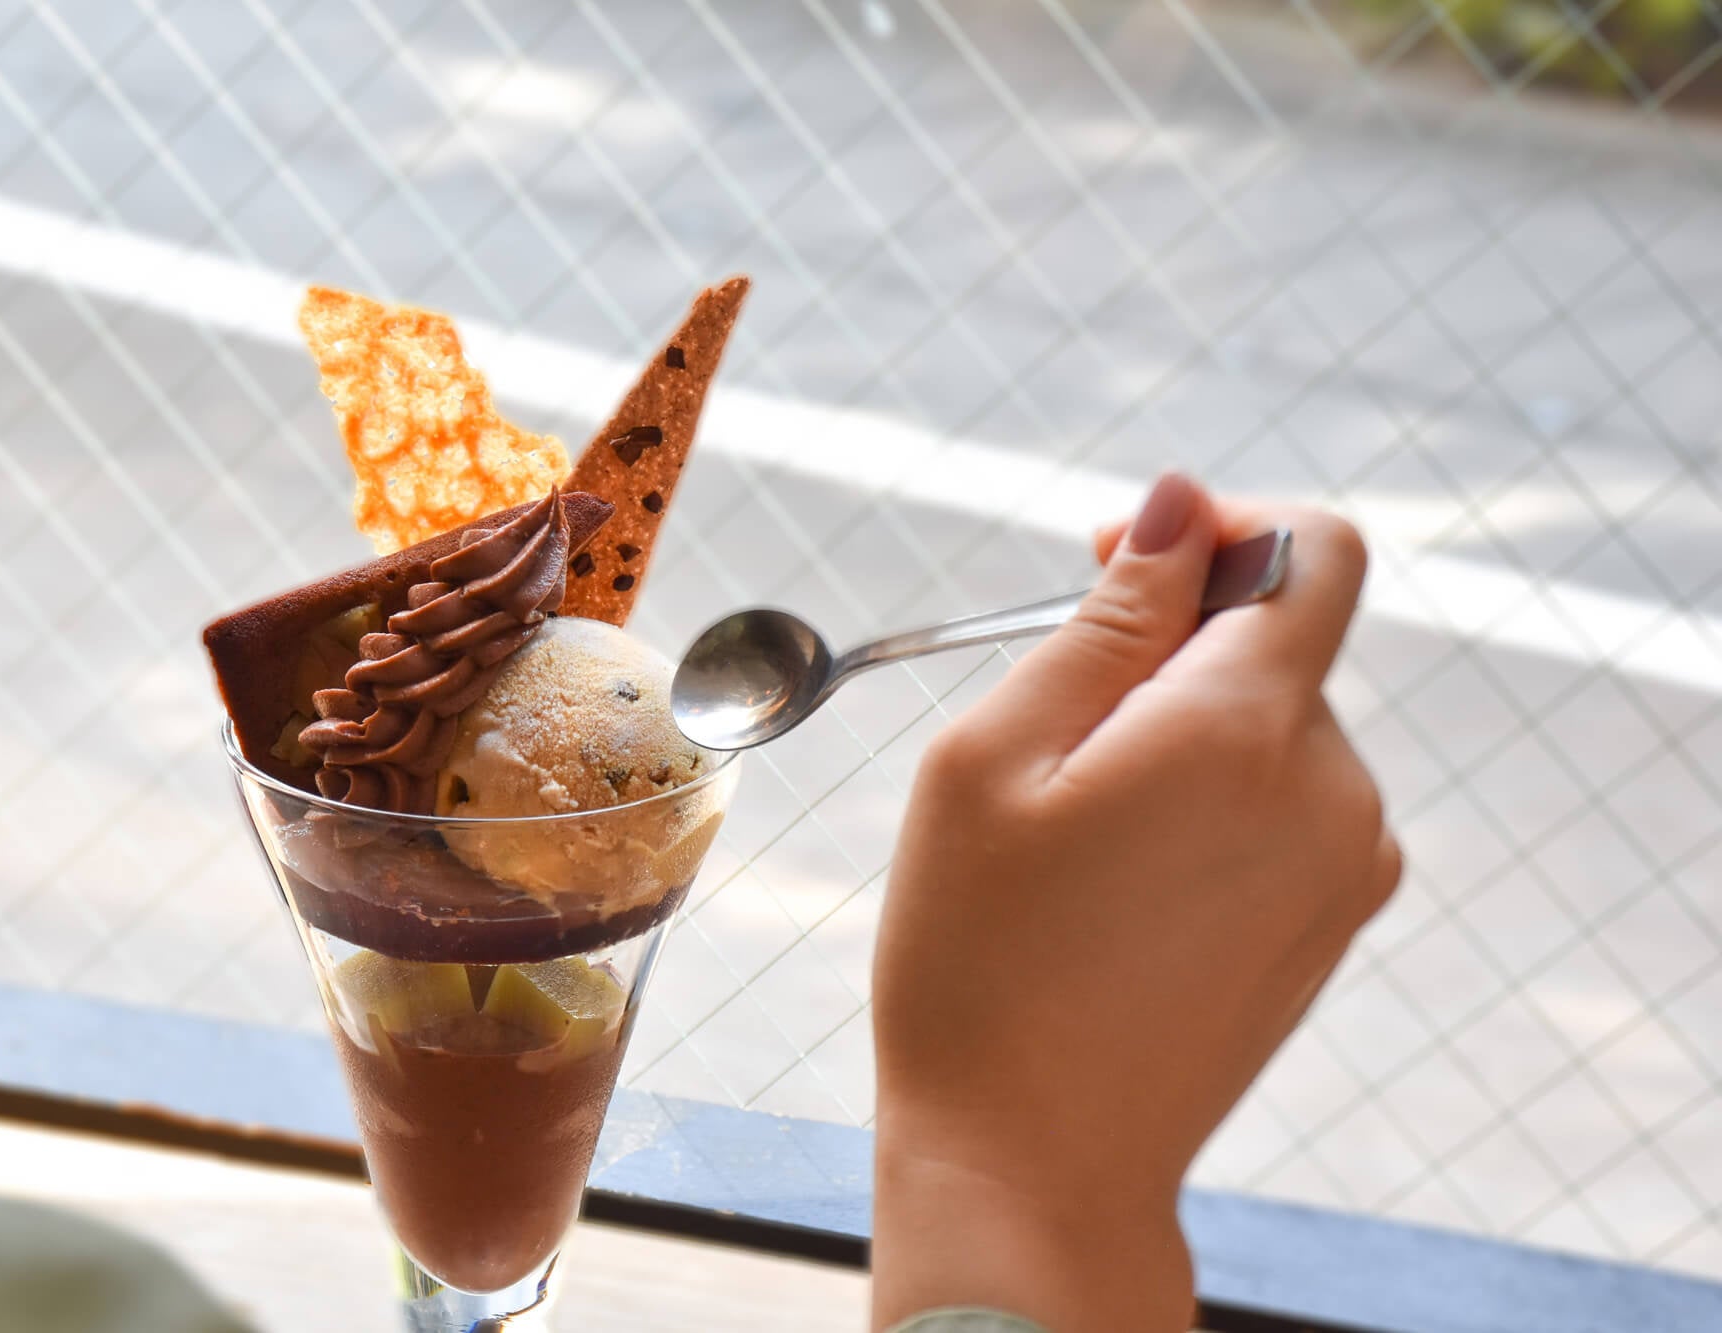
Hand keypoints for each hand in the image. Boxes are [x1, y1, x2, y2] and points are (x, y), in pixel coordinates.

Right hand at [870, 474, 1397, 1332]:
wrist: (1035, 1163)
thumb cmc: (982, 962)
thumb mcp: (997, 757)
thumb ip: (1109, 618)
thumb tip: (1181, 504)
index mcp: (1246, 730)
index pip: (1313, 547)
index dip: (1218, 527)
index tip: (1118, 567)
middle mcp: (1334, 789)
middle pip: (1280, 639)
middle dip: (1171, 646)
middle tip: (1053, 732)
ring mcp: (1349, 864)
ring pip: (1275, 724)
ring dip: (1184, 732)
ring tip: (1077, 831)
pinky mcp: (1334, 919)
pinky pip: (1285, 803)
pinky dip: (1211, 800)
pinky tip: (1122, 881)